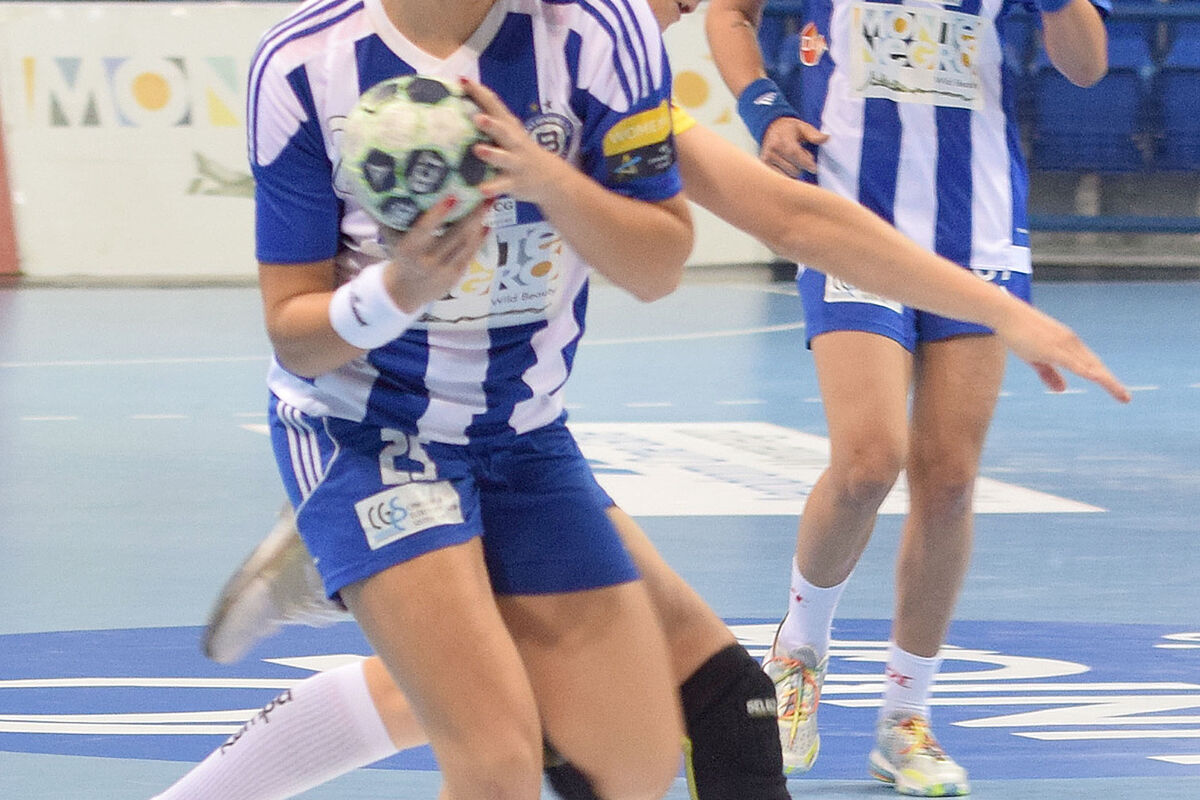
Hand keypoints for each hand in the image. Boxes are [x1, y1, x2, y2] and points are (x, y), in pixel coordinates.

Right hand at [378, 195, 491, 311]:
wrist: (403, 294)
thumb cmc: (400, 258)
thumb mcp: (393, 241)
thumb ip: (395, 220)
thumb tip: (394, 190)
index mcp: (409, 250)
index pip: (424, 228)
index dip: (438, 212)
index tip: (453, 195)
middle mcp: (427, 261)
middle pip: (454, 235)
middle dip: (471, 214)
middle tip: (485, 194)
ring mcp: (444, 270)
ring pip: (466, 244)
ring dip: (480, 223)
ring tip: (490, 204)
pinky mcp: (456, 276)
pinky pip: (471, 254)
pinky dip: (480, 239)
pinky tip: (488, 224)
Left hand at [458, 76, 569, 204]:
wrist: (552, 179)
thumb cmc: (521, 151)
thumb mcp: (510, 132)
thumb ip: (491, 120)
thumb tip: (461, 105)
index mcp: (509, 125)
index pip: (493, 104)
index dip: (478, 92)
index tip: (461, 80)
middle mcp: (514, 141)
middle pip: (502, 130)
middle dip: (490, 123)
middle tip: (476, 116)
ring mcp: (515, 162)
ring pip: (503, 157)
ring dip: (491, 153)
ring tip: (478, 149)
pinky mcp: (515, 182)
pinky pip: (502, 186)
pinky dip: (492, 187)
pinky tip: (481, 189)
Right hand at [759, 116, 828, 177]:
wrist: (771, 128)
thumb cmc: (790, 129)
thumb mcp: (803, 127)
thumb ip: (814, 135)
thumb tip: (826, 138)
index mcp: (781, 141)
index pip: (795, 154)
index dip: (806, 163)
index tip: (814, 168)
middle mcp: (771, 152)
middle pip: (794, 169)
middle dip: (801, 166)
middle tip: (801, 157)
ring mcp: (766, 161)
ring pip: (788, 176)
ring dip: (794, 171)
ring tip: (792, 161)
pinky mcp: (764, 169)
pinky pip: (781, 179)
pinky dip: (787, 175)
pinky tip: (786, 166)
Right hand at [996, 301, 1130, 402]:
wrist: (1006, 314)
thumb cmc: (1019, 333)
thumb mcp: (1035, 357)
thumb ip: (1049, 374)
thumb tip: (1062, 390)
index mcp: (1069, 345)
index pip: (1092, 364)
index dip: (1106, 379)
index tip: (1119, 392)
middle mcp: (1071, 343)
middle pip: (1095, 366)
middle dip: (1111, 383)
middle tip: (1126, 399)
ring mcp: (1063, 345)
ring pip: (1089, 366)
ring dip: (1106, 380)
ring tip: (1120, 395)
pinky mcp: (1051, 348)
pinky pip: (1072, 363)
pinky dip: (1086, 371)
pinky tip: (1096, 379)